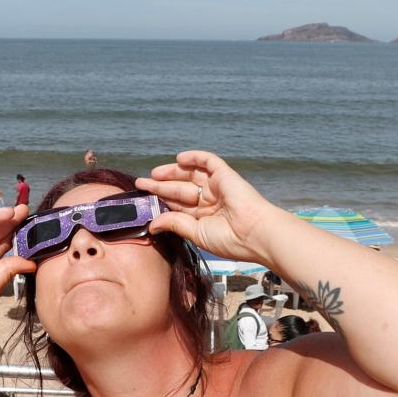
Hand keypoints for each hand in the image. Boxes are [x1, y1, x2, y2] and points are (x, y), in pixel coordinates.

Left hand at [137, 150, 280, 262]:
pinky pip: (209, 161)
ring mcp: (218, 187)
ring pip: (191, 175)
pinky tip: (179, 158)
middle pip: (180, 189)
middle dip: (161, 186)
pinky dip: (195, 157)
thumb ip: (175, 224)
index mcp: (204, 217)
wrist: (255, 233)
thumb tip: (153, 224)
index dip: (161, 202)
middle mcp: (210, 200)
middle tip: (142, 184)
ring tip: (154, 174)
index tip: (144, 201)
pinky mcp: (226, 175)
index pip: (178, 206)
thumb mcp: (196, 233)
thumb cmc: (229, 239)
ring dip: (172, 172)